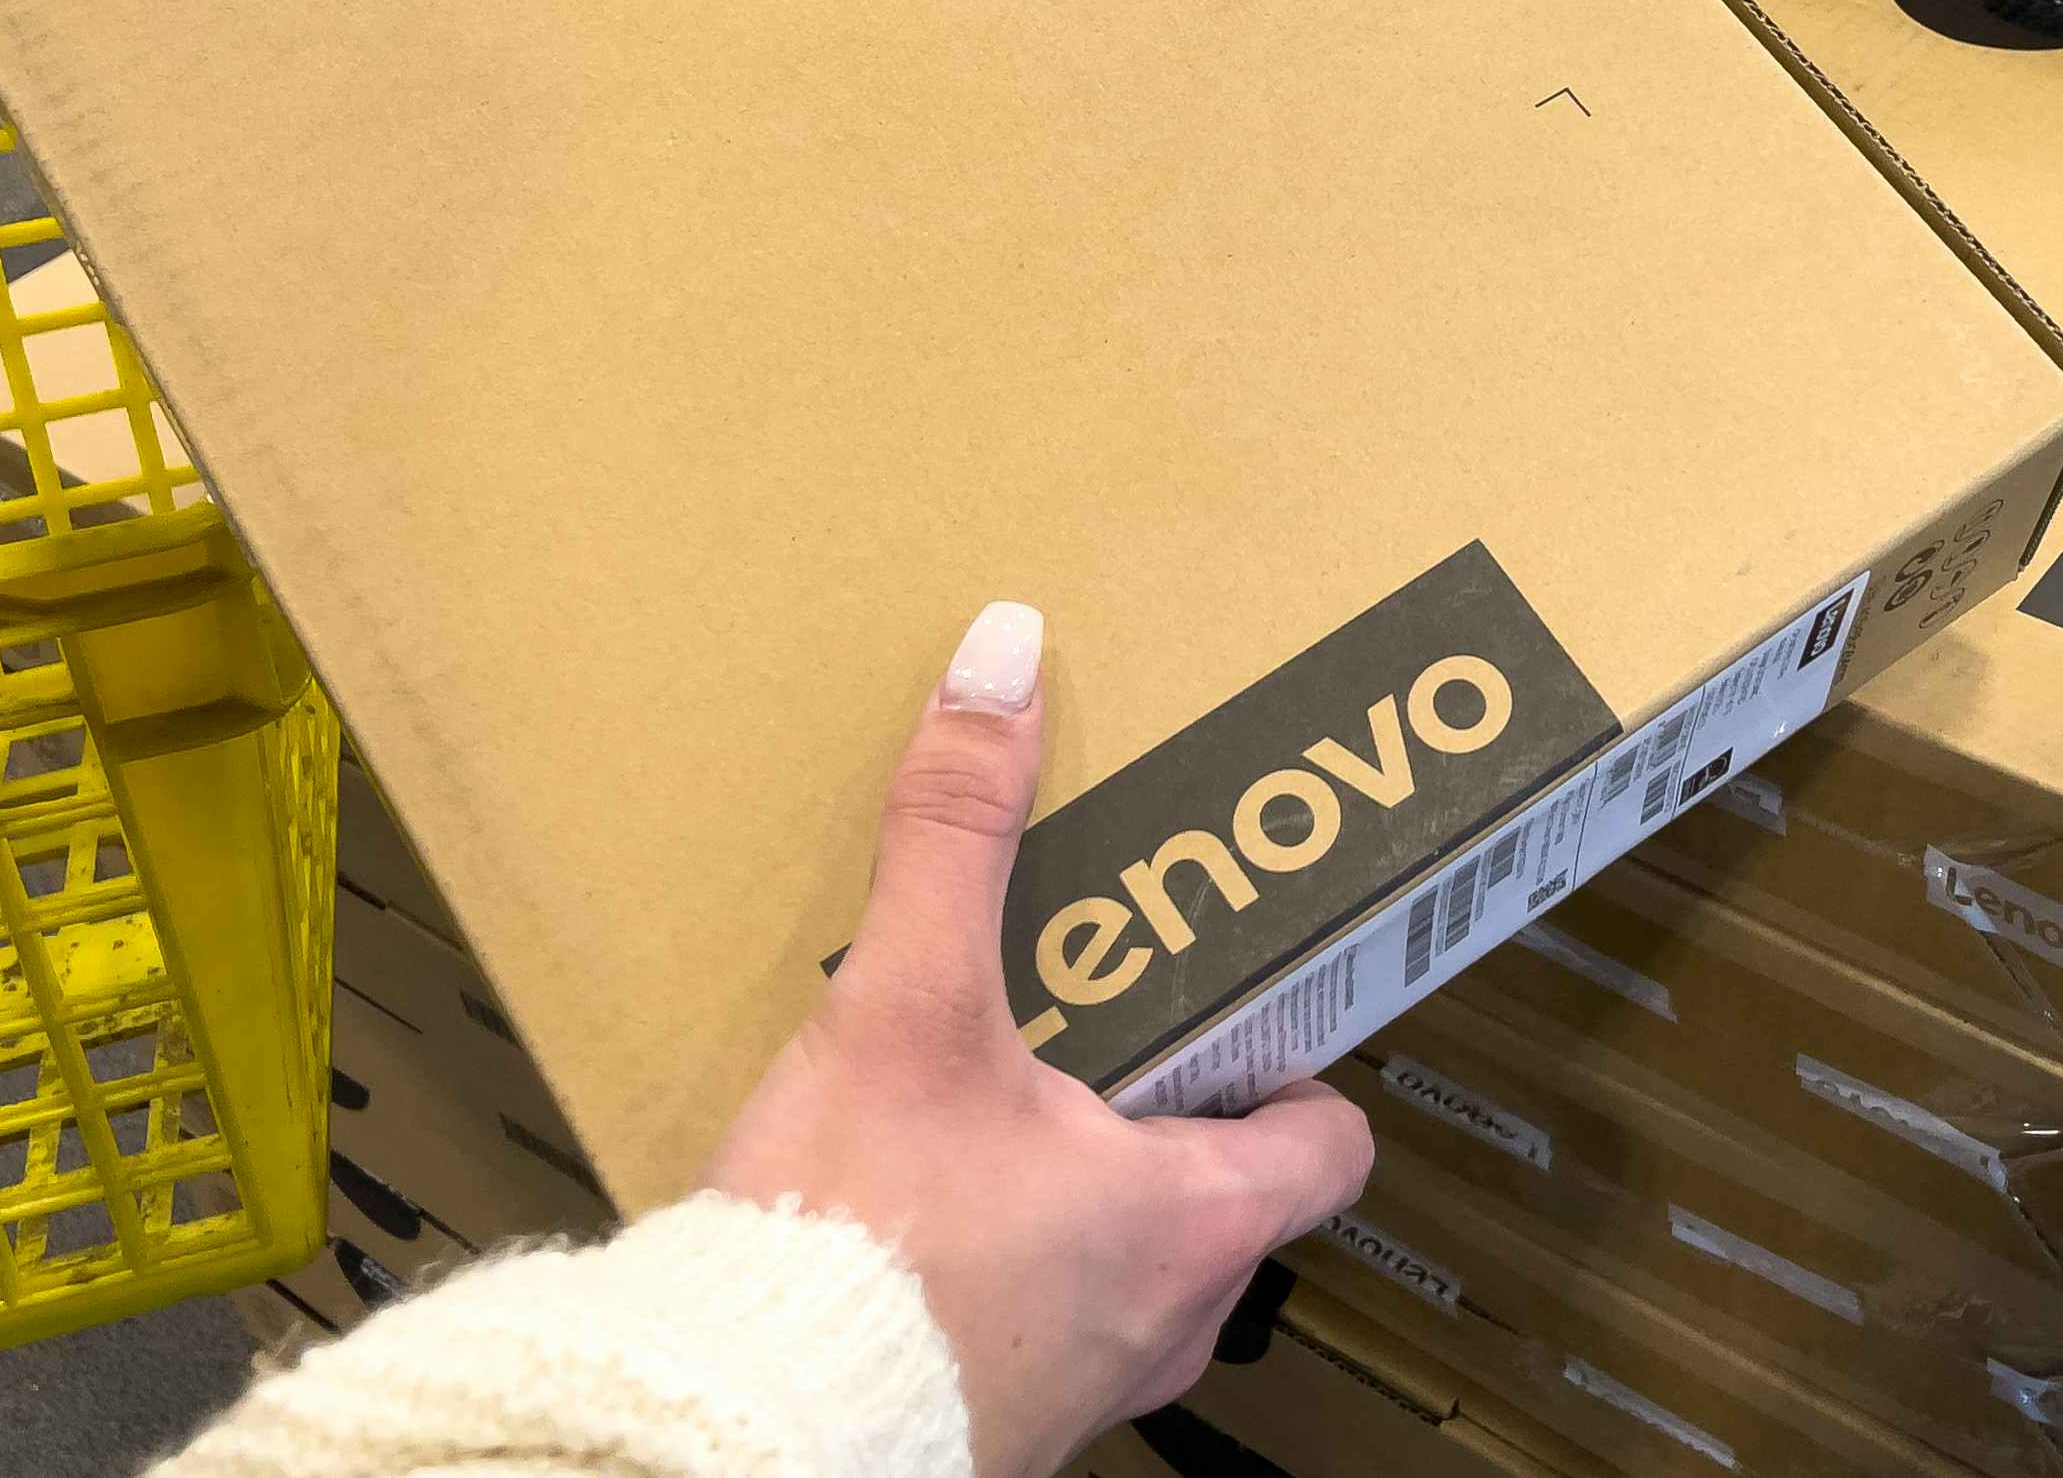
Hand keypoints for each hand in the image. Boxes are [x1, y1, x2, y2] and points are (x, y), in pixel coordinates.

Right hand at [703, 604, 1373, 1477]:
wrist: (735, 1434)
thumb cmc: (854, 1255)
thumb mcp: (908, 1004)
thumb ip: (958, 831)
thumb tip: (1004, 661)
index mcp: (1193, 1221)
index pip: (1327, 1145)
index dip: (1302, 1068)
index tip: (1255, 998)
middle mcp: (1160, 1320)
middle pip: (1223, 1194)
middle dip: (1169, 1107)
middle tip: (1105, 1013)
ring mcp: (1076, 1386)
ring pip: (1126, 1264)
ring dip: (1080, 1184)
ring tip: (997, 1091)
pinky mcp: (983, 1416)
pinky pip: (1032, 1319)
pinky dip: (1000, 1255)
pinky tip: (911, 1194)